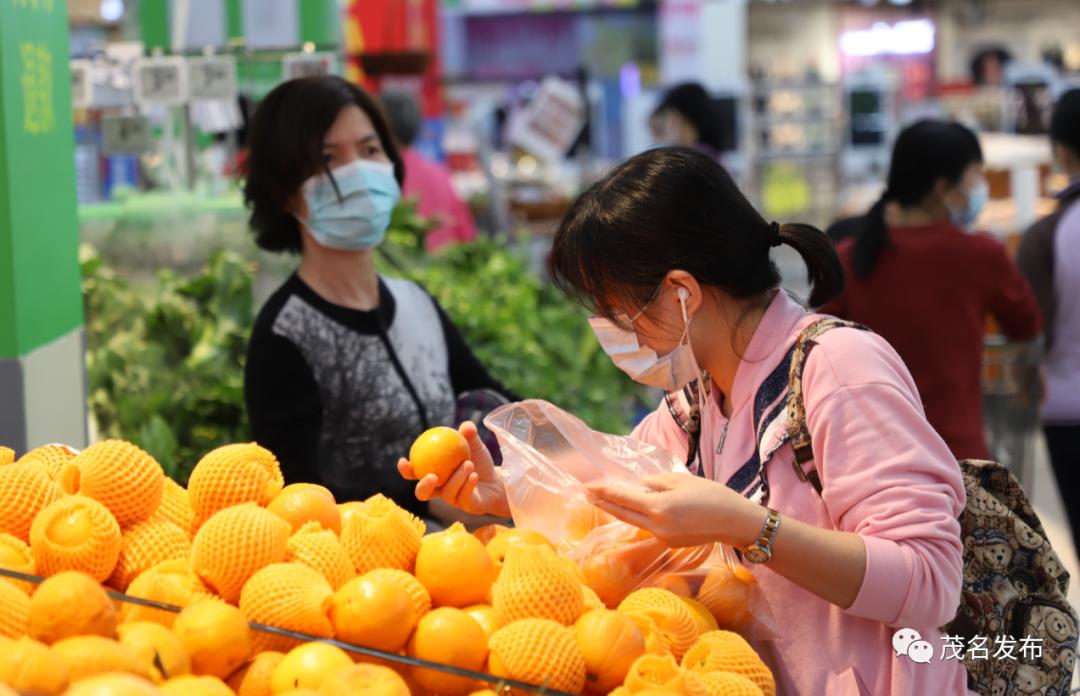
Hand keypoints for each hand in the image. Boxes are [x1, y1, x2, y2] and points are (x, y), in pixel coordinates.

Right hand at [398, 421, 510, 517]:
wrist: (496, 480)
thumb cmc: (479, 461)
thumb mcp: (475, 446)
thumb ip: (469, 436)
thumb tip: (465, 426)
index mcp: (434, 473)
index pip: (415, 474)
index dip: (406, 470)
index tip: (404, 461)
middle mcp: (439, 489)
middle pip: (422, 493)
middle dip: (423, 486)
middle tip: (432, 476)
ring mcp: (452, 499)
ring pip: (447, 493)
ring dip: (456, 478)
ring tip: (468, 464)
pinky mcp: (466, 506)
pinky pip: (463, 496)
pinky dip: (468, 484)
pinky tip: (474, 475)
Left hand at [586, 472, 764, 548]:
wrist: (735, 522)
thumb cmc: (712, 496)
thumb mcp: (681, 481)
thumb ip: (656, 483)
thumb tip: (640, 486)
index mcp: (659, 508)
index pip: (624, 498)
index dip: (605, 491)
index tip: (589, 485)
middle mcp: (657, 526)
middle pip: (622, 513)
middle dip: (603, 502)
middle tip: (586, 493)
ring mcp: (663, 537)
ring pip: (633, 522)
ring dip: (617, 510)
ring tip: (601, 500)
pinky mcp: (670, 542)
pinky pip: (647, 527)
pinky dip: (635, 517)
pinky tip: (629, 509)